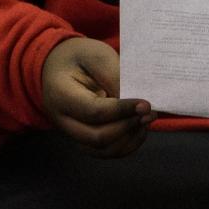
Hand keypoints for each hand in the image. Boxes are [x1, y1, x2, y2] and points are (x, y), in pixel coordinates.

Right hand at [40, 36, 151, 156]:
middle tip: (149, 113)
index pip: (94, 112)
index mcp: (60, 94)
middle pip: (97, 137)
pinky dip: (126, 145)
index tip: (146, 104)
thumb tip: (136, 105)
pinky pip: (105, 152)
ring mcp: (71, 132)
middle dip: (128, 127)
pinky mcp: (82, 139)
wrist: (59, 65)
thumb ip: (115, 78)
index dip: (123, 111)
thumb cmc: (79, 57)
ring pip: (102, 150)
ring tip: (145, 120)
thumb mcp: (97, 56)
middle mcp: (61, 119)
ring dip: (129, 139)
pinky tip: (137, 128)